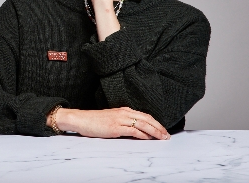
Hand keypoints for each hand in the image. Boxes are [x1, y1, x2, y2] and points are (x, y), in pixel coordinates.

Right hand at [53, 106, 169, 139]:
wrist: (81, 119)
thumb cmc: (94, 121)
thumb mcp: (111, 119)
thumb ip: (123, 122)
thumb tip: (135, 131)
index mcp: (123, 110)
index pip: (144, 115)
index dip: (156, 123)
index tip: (163, 130)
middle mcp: (123, 113)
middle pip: (146, 119)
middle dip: (158, 127)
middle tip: (167, 135)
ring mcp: (120, 119)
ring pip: (142, 124)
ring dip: (154, 131)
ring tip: (162, 138)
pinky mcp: (115, 127)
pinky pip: (133, 130)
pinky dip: (143, 134)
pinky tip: (148, 138)